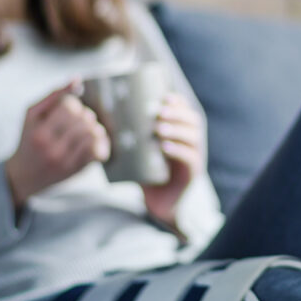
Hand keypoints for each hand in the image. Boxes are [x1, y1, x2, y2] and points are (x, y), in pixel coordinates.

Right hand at [4, 80, 109, 209]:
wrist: (23, 175)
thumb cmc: (29, 138)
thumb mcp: (32, 114)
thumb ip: (53, 95)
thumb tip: (77, 79)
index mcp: (40, 133)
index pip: (68, 107)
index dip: (72, 104)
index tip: (67, 108)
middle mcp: (53, 149)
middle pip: (83, 120)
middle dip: (84, 114)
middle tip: (79, 117)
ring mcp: (66, 162)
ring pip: (93, 134)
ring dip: (94, 127)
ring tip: (87, 127)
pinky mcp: (76, 171)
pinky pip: (97, 152)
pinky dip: (100, 142)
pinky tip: (93, 140)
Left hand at [141, 92, 205, 234]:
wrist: (159, 204)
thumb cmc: (148, 173)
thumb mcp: (141, 152)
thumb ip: (131, 139)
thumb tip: (104, 121)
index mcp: (183, 134)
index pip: (186, 111)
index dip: (179, 102)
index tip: (164, 96)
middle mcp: (193, 143)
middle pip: (193, 121)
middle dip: (178, 114)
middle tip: (159, 112)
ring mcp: (196, 158)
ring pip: (194, 138)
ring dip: (177, 130)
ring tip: (159, 129)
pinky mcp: (193, 174)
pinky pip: (190, 158)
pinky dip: (178, 151)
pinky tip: (164, 147)